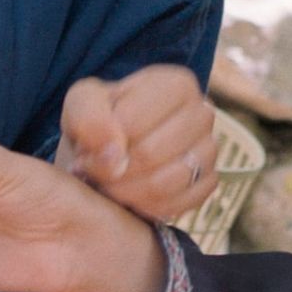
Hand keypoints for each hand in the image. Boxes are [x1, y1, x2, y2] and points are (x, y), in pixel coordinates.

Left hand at [55, 64, 218, 220]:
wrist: (112, 149)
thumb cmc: (99, 119)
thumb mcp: (82, 104)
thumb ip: (90, 118)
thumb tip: (116, 154)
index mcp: (176, 84)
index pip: (136, 121)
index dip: (105, 143)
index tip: (86, 150)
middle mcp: (202, 113)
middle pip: (152, 153)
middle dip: (113, 171)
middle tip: (92, 173)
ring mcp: (209, 149)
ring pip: (168, 182)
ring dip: (127, 192)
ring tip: (108, 185)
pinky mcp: (208, 183)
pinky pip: (179, 205)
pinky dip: (147, 208)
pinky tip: (130, 197)